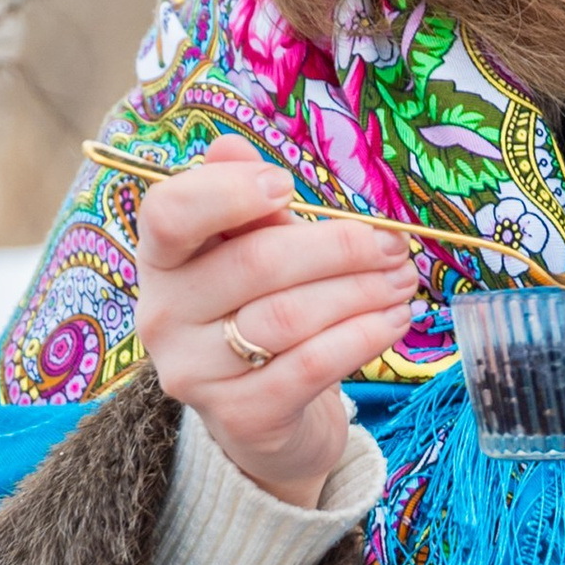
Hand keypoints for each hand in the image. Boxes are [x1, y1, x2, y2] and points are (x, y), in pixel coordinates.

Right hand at [134, 132, 418, 506]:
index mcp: (161, 260)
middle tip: (393, 245)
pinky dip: (362, 336)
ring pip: (289, 316)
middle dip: (338, 248)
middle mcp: (164, 315)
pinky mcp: (241, 416)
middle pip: (254, 264)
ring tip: (402, 280)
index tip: (286, 185)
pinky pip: (311, 366)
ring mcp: (196, 372)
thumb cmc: (259, 314)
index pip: (168, 213)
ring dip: (361, 292)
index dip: (227, 193)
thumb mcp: (252, 253)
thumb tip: (230, 147)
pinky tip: (394, 320)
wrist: (264, 418)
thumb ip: (246, 205)